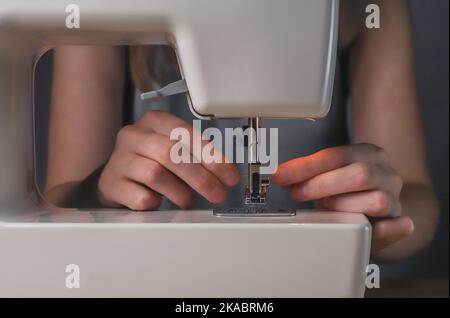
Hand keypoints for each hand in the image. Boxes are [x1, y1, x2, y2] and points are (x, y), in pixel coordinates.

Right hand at [98, 110, 239, 209]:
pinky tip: (159, 202)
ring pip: (155, 174)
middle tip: (218, 193)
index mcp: (154, 121)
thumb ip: (197, 156)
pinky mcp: (110, 184)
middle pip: (171, 153)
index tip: (229, 175)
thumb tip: (225, 173)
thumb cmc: (150, 161)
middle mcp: (133, 135)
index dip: (211, 156)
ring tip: (188, 201)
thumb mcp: (173, 150)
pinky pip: (140, 197)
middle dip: (201, 177)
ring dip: (180, 192)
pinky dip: (156, 203)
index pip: (186, 133)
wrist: (116, 177)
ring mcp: (119, 159)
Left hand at [272, 143, 413, 252]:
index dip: (307, 166)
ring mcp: (395, 199)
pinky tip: (370, 229)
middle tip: (297, 193)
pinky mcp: (400, 224)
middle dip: (322, 184)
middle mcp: (386, 174)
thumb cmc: (348, 194)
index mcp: (368, 154)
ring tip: (325, 208)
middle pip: (359, 174)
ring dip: (344, 205)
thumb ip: (309, 174)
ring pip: (376, 200)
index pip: (336, 155)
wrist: (380, 214)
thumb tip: (282, 174)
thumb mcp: (329, 176)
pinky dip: (383, 229)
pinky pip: (398, 226)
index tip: (284, 175)